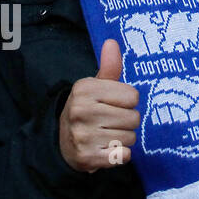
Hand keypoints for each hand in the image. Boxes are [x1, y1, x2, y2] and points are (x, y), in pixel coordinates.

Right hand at [59, 39, 140, 171]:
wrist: (63, 143)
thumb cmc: (87, 110)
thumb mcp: (95, 87)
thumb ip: (109, 67)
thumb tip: (112, 42)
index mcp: (84, 89)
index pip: (132, 96)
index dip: (126, 102)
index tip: (112, 105)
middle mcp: (81, 110)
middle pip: (134, 118)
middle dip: (126, 122)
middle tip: (110, 123)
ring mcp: (83, 135)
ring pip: (130, 137)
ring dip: (123, 139)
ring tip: (106, 135)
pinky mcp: (88, 157)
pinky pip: (123, 155)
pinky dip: (119, 155)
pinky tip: (105, 149)